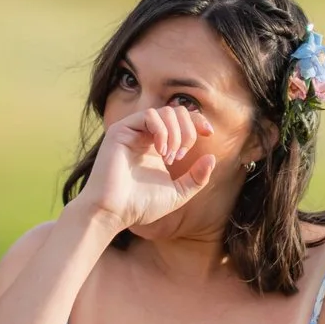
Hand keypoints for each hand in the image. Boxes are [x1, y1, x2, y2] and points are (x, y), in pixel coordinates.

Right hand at [79, 105, 219, 232]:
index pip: (181, 119)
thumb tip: (211, 157)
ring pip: (165, 112)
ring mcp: (131, 132)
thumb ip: (196, 178)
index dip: (198, 121)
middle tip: (181, 155)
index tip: (208, 134)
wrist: (113, 212)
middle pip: (176, 111)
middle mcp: (144, 136)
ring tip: (170, 157)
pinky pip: (150, 116)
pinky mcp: (120, 131)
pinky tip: (161, 152)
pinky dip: (162, 131)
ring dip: (176, 133)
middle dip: (188, 130)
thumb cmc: (140, 206)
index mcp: (156, 146)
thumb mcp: (177, 193)